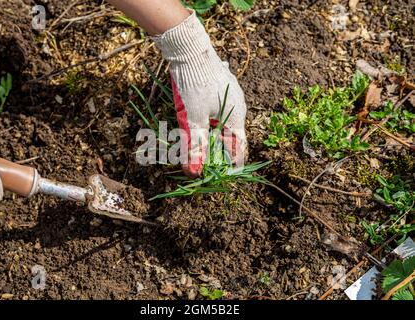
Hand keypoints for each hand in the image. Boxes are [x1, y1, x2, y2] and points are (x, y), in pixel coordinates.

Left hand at [153, 10, 246, 176]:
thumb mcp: (193, 121)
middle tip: (210, 161)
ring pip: (225, 119)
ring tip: (202, 141)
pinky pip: (219, 107)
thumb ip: (195, 148)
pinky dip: (211, 118)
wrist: (189, 50)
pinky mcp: (222, 84)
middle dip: (221, 149)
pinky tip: (200, 118)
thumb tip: (195, 173)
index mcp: (236, 117)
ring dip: (215, 132)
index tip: (227, 176)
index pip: (239, 147)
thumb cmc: (194, 87)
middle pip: (232, 134)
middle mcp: (238, 106)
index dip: (234, 163)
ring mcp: (231, 93)